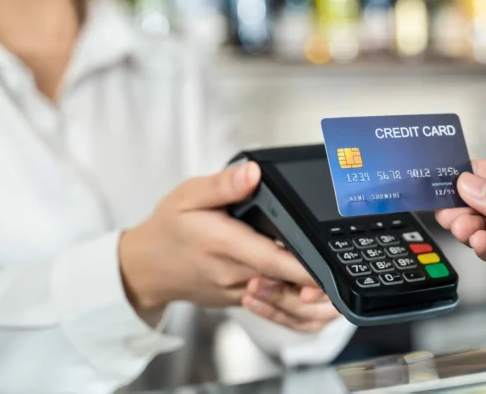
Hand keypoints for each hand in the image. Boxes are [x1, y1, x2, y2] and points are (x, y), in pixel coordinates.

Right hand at [119, 162, 338, 330]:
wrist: (144, 267)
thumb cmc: (168, 228)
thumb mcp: (188, 195)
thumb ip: (223, 185)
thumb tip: (252, 173)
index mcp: (225, 244)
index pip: (272, 260)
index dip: (304, 267)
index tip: (329, 267)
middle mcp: (234, 274)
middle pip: (285, 285)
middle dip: (317, 285)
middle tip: (341, 277)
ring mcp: (239, 292)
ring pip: (282, 306)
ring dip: (311, 303)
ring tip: (333, 290)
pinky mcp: (240, 300)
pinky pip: (274, 312)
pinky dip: (297, 312)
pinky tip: (315, 302)